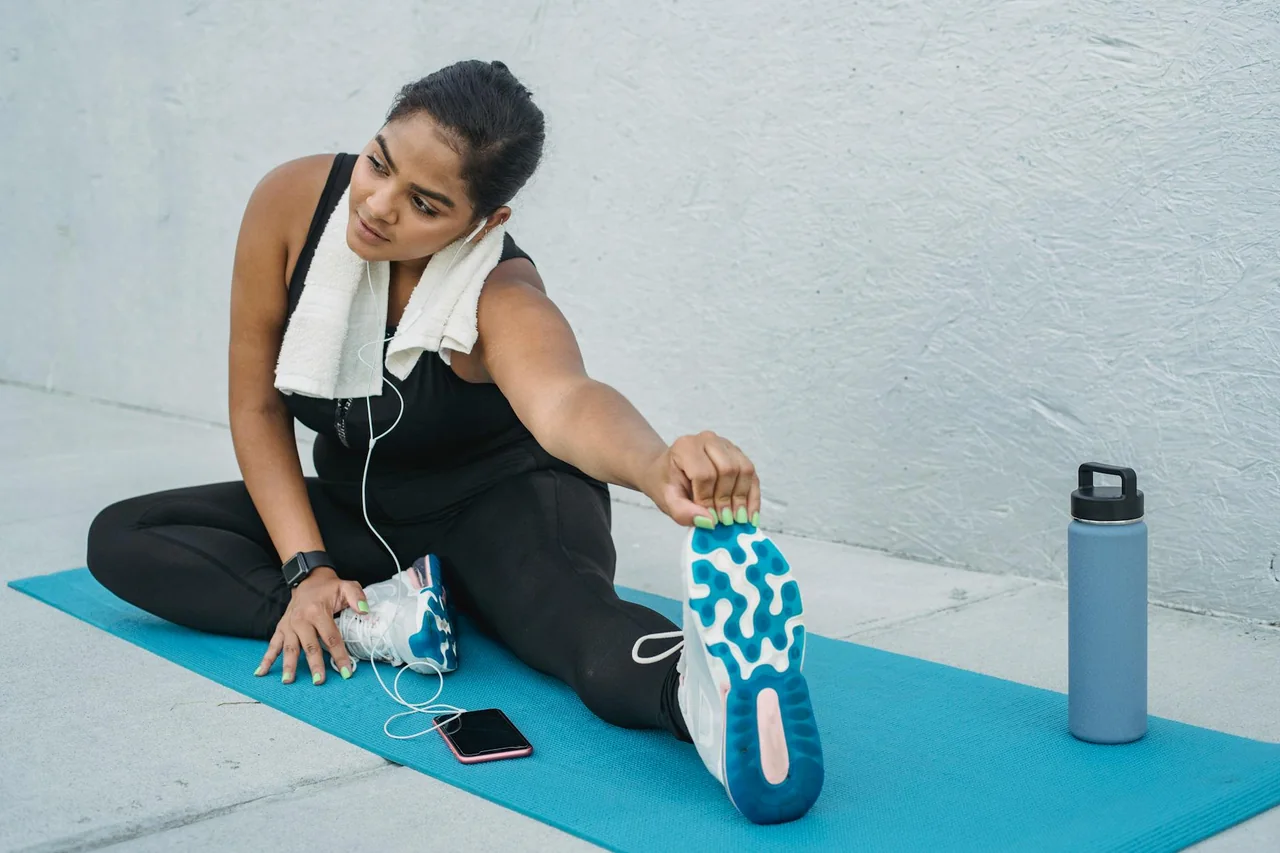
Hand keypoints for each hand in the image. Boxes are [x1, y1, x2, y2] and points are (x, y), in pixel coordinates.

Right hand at [255, 567, 367, 684]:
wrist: (308, 579)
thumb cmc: (329, 588)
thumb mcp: (347, 587)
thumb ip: (357, 598)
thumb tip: (365, 611)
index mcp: (317, 611)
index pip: (331, 637)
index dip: (339, 655)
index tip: (346, 671)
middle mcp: (301, 619)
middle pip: (309, 646)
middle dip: (314, 665)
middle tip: (319, 681)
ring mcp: (289, 625)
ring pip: (289, 648)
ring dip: (288, 666)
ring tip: (288, 681)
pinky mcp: (281, 628)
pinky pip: (273, 645)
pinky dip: (266, 659)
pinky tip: (261, 672)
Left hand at [643, 431, 760, 528]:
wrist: (670, 471)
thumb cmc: (667, 484)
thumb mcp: (667, 501)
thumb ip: (683, 512)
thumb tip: (710, 521)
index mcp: (686, 447)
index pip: (703, 473)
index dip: (707, 498)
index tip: (709, 518)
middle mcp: (707, 440)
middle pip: (728, 469)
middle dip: (727, 499)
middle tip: (725, 521)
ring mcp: (725, 444)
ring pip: (744, 469)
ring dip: (742, 498)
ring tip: (737, 520)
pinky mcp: (738, 454)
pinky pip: (752, 474)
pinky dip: (752, 496)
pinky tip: (750, 515)